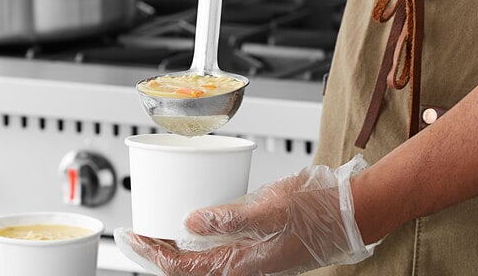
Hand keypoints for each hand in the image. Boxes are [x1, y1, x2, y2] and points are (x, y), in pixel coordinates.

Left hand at [114, 156, 375, 275]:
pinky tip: (194, 213)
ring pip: (200, 253)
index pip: (182, 266)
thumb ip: (229, 219)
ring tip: (156, 219)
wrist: (346, 212)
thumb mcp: (272, 211)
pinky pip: (218, 237)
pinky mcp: (254, 234)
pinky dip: (199, 228)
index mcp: (241, 264)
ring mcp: (247, 249)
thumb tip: (190, 224)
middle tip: (136, 229)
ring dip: (175, 240)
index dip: (152, 253)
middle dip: (157, 249)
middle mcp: (240, 261)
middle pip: (186, 264)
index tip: (131, 236)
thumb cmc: (316, 214)